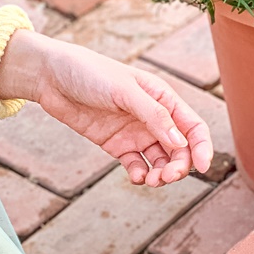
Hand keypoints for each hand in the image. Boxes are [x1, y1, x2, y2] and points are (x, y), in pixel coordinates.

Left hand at [0, 31, 213, 186]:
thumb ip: (154, 116)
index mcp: (163, 99)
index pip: (193, 128)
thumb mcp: (124, 91)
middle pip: (180, 150)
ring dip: (162, 174)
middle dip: (179, 167)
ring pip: (161, 162)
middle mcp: (154, 118)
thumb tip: (180, 144)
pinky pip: (138, 165)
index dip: (203, 149)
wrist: (49, 76)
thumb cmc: (88, 72)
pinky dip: (141, 174)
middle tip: (166, 177)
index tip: (204, 168)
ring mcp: (136, 133)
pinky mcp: (118, 145)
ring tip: (151, 180)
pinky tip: (136, 177)